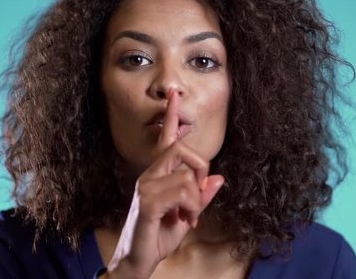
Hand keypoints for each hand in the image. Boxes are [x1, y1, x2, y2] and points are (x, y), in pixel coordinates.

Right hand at [103, 90, 224, 278]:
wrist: (137, 261)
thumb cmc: (158, 236)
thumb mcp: (188, 214)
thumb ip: (201, 196)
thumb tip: (219, 179)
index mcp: (157, 175)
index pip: (165, 140)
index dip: (170, 116)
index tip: (173, 95)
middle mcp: (149, 175)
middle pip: (182, 150)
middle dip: (200, 170)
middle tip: (198, 197)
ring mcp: (146, 188)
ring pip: (187, 176)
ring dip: (197, 200)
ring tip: (189, 217)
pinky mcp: (148, 203)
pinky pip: (182, 192)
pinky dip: (192, 207)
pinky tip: (185, 220)